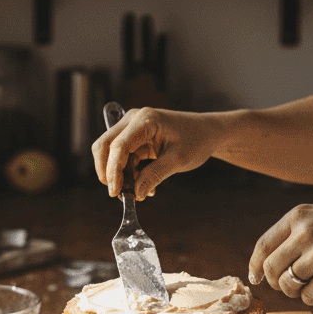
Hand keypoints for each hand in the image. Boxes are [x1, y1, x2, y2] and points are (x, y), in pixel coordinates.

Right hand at [91, 106, 227, 199]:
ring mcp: (132, 128)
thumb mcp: (178, 160)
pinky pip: (122, 158)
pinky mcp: (135, 139)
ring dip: (120, 175)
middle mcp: (134, 120)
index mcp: (146, 120)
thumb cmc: (196, 140)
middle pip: (105, 145)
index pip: (119, 145)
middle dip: (108, 171)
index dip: (113, 170)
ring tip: (137, 192)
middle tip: (118, 194)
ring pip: (111, 153)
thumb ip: (154, 175)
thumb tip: (135, 193)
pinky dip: (128, 174)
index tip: (115, 192)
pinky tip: (142, 185)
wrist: (207, 133)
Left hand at [248, 201, 312, 305]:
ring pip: (288, 284)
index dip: (254, 265)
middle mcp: (305, 233)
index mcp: (298, 216)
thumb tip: (268, 263)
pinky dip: (311, 297)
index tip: (255, 277)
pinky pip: (308, 296)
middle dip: (275, 282)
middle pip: (271, 268)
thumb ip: (296, 233)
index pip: (263, 245)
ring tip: (308, 285)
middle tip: (286, 285)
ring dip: (294, 291)